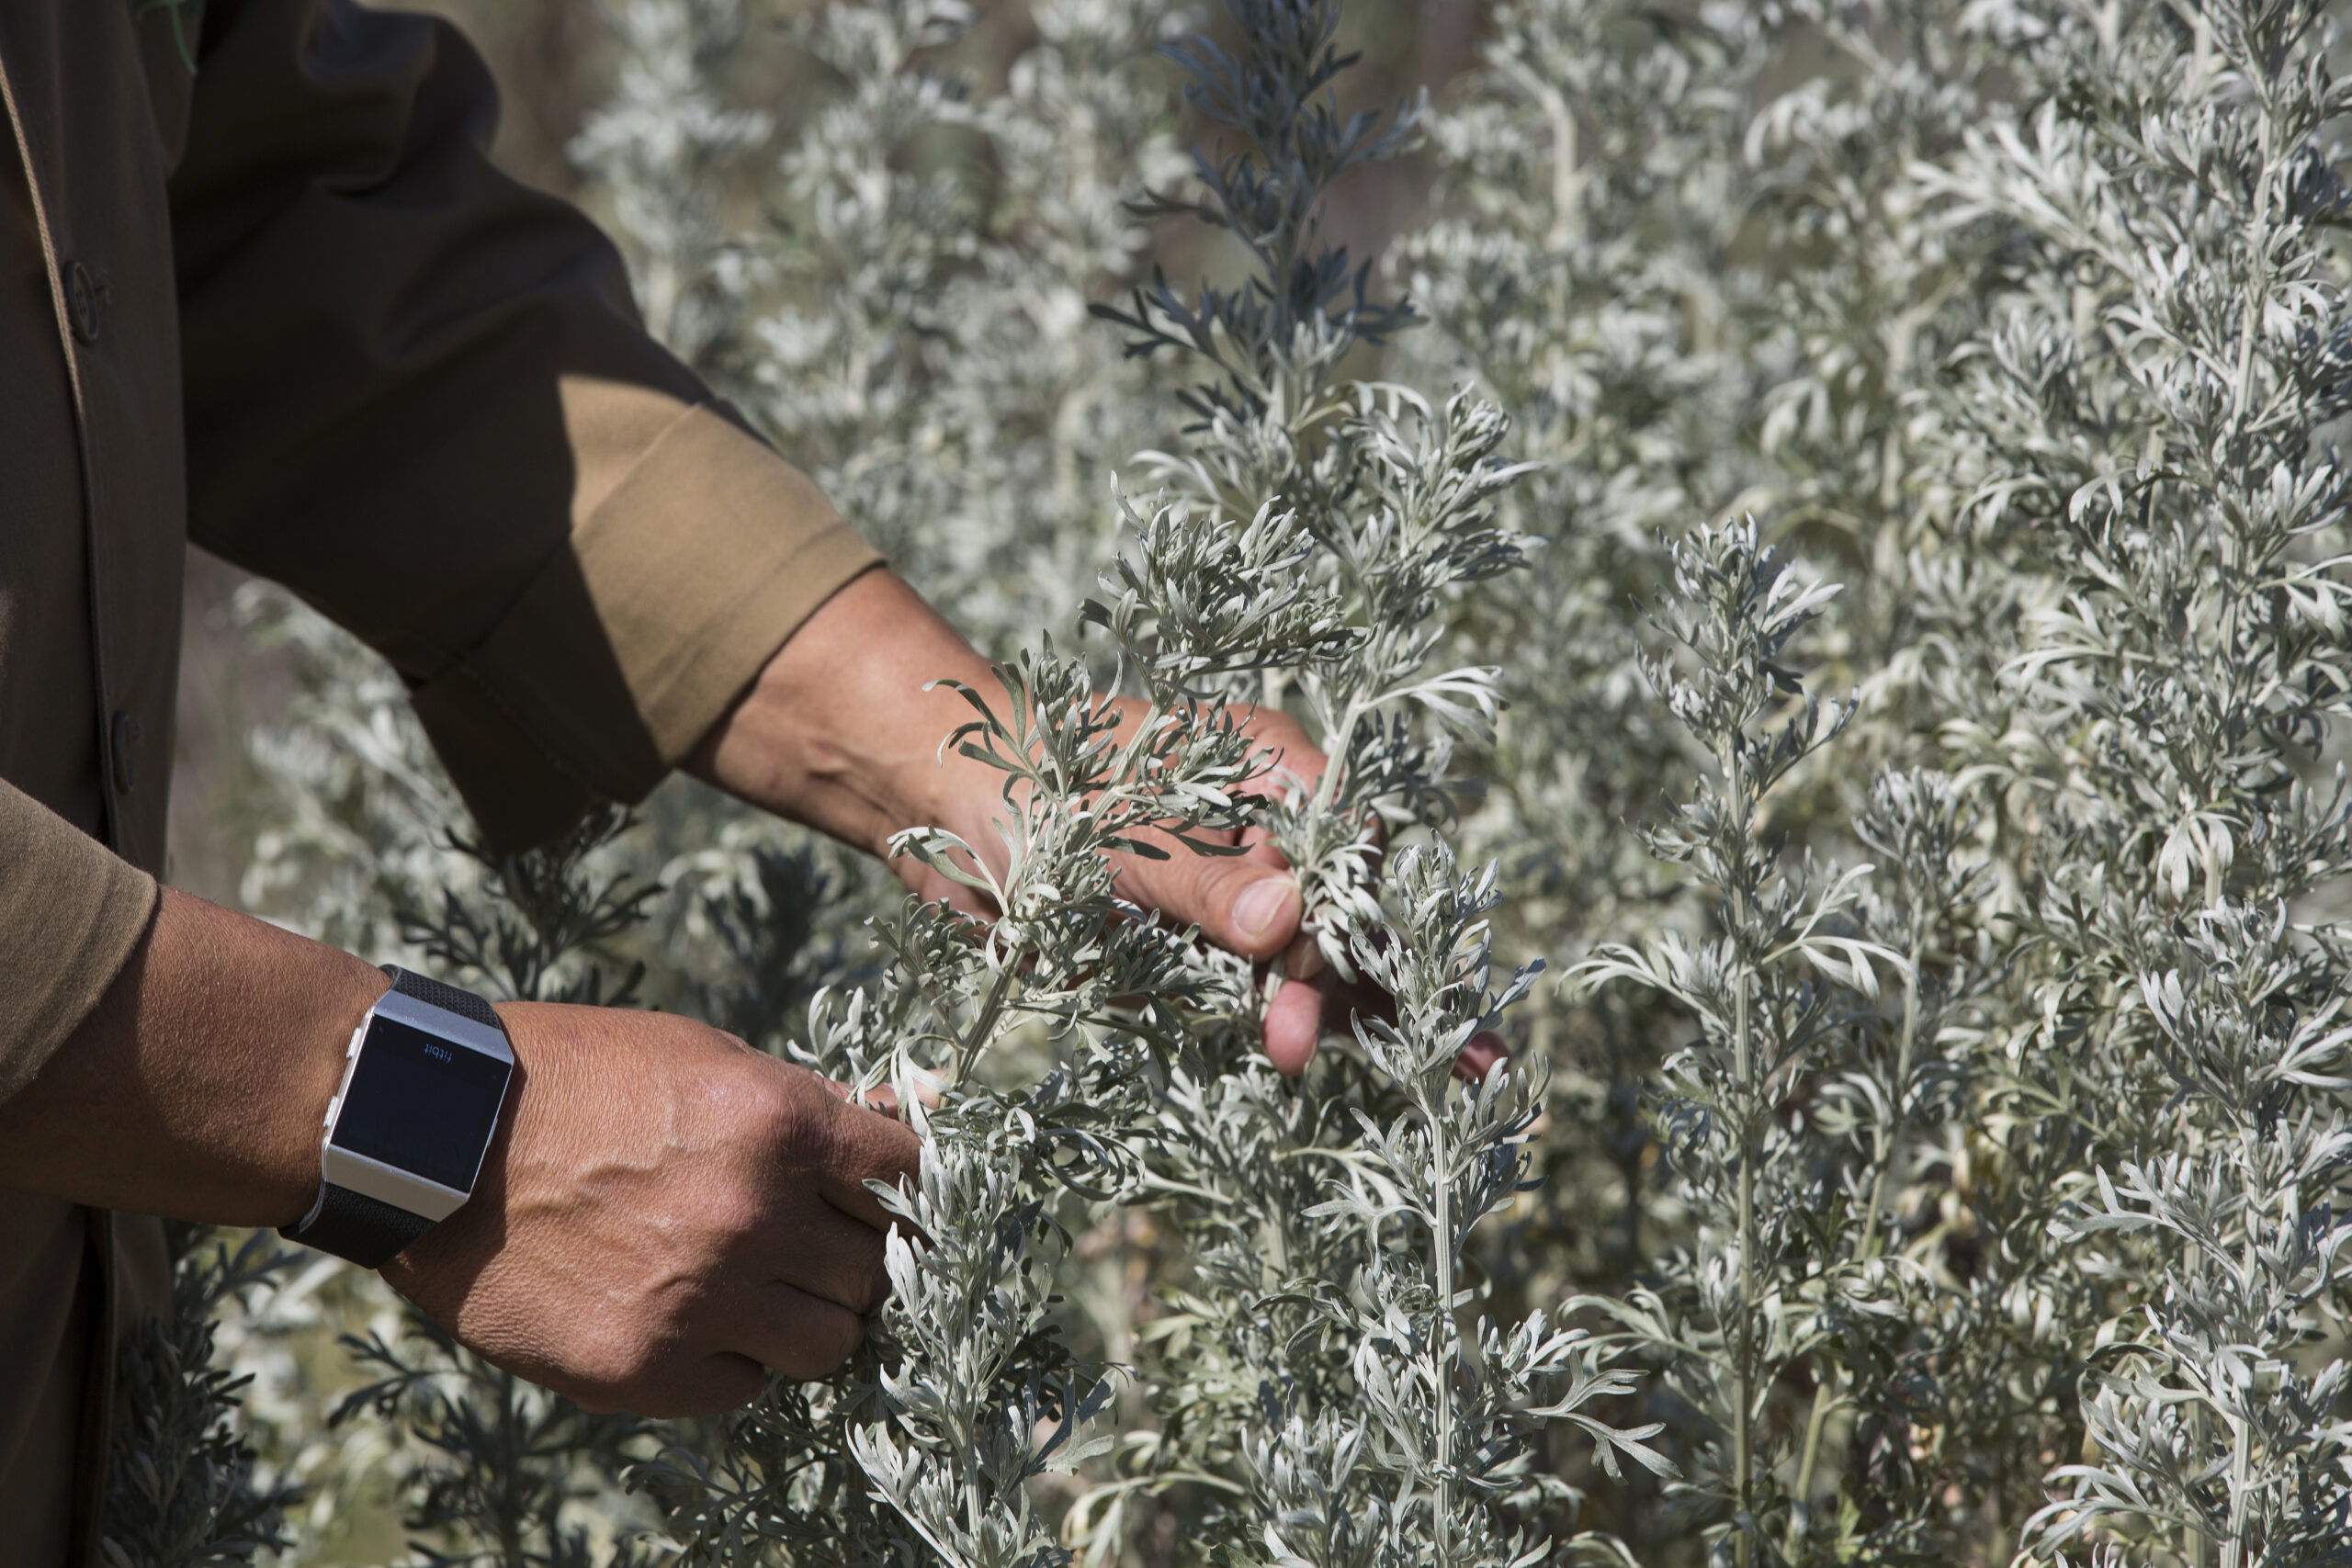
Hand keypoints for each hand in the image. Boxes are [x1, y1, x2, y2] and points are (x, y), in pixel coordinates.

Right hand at [386, 1003, 920, 1415]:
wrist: (434, 1137)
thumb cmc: (573, 1078)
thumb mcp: (702, 1054)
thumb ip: (806, 1103)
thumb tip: (904, 1115)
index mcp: (778, 1126)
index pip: (909, 1175)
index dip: (905, 1189)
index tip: (889, 1199)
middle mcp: (753, 1217)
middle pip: (875, 1270)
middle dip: (853, 1255)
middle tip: (810, 1243)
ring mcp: (699, 1300)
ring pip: (829, 1343)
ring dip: (808, 1317)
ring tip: (759, 1287)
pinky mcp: (641, 1367)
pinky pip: (745, 1386)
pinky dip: (734, 1359)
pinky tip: (692, 1316)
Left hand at [694, 569, 1507, 1079]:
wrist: (942, 809)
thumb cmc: (1029, 788)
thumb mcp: (1111, 833)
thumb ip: (1198, 879)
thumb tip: (1285, 919)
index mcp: (1268, 769)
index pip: (1345, 845)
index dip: (1346, 914)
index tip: (1310, 972)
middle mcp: (1271, 830)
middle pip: (1345, 912)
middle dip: (1352, 983)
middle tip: (1329, 1050)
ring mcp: (1242, 891)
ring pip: (1320, 958)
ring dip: (1352, 1015)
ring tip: (1444, 1077)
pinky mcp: (1207, 945)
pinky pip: (1266, 989)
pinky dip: (1304, 1023)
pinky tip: (1371, 1064)